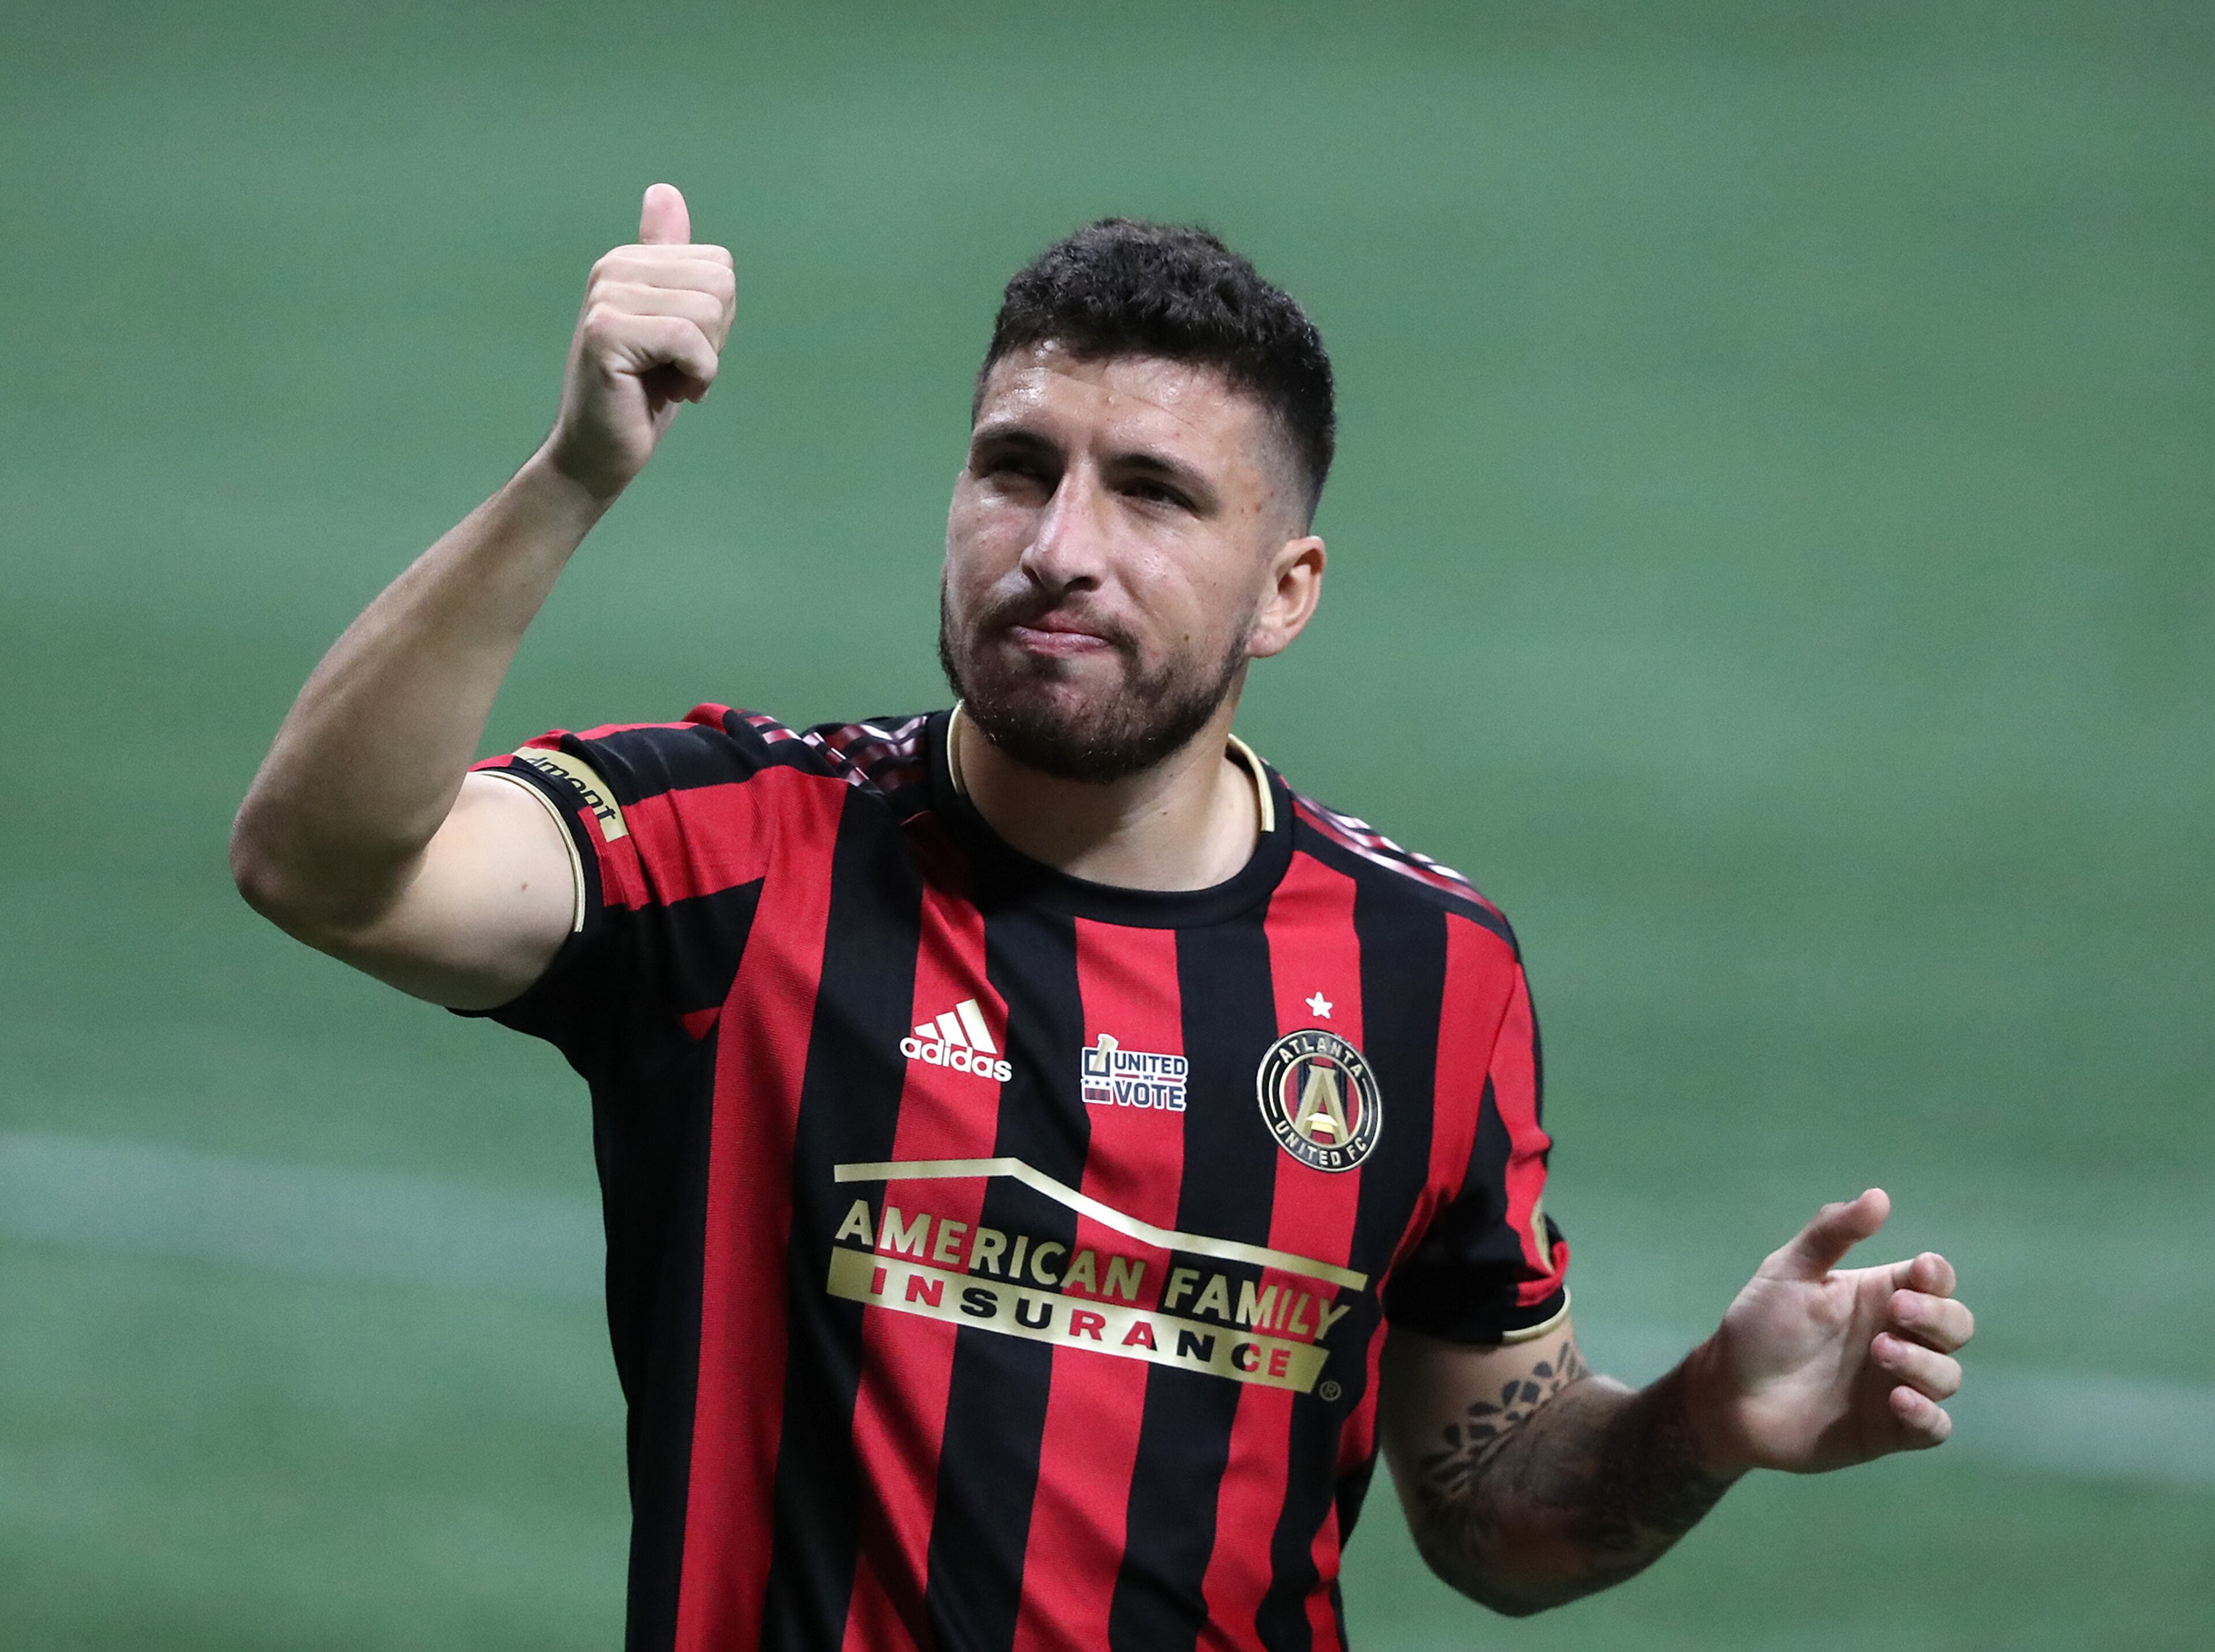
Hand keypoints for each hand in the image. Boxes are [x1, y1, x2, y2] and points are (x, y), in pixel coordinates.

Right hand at [541, 183, 735, 501]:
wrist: (598, 452)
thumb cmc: (640, 394)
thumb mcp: (670, 322)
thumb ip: (670, 262)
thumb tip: (664, 191)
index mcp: (630, 260)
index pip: (720, 266)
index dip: (717, 319)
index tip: (681, 350)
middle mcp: (613, 268)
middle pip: (721, 283)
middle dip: (714, 338)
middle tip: (675, 368)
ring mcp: (606, 298)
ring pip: (709, 311)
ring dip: (704, 361)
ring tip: (666, 379)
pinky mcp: (606, 333)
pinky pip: (689, 341)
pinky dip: (696, 377)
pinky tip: (668, 393)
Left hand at [1683, 1188, 1973, 1474]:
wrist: (1728, 1396)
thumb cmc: (1758, 1327)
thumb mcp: (1788, 1271)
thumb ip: (1831, 1234)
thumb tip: (1880, 1196)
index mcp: (1878, 1295)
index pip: (1934, 1280)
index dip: (1938, 1276)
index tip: (1920, 1272)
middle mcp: (1896, 1337)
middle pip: (1955, 1325)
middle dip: (1937, 1317)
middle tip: (1896, 1311)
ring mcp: (1896, 1384)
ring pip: (1948, 1376)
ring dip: (1925, 1364)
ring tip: (1880, 1354)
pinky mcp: (1890, 1429)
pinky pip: (1936, 1426)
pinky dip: (1928, 1414)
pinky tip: (1899, 1400)